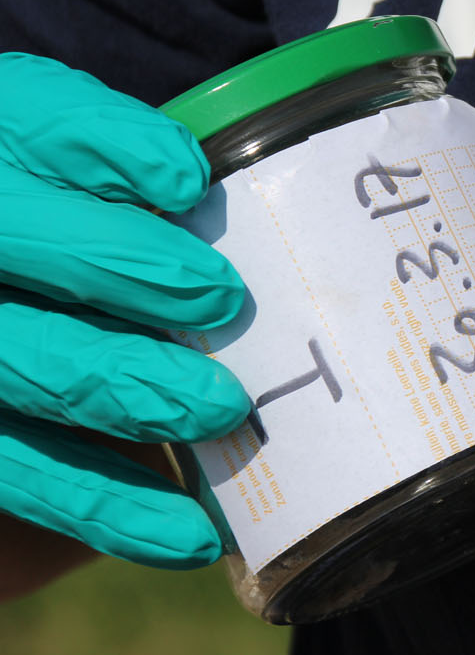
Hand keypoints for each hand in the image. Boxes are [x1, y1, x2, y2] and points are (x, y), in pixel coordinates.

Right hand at [0, 53, 248, 576]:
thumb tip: (268, 204)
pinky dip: (104, 507)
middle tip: (217, 299)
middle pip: (16, 239)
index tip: (185, 180)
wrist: (35, 290)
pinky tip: (188, 532)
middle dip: (117, 268)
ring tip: (216, 410)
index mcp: (7, 132)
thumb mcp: (117, 170)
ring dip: (120, 388)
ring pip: (18, 363)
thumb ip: (164, 175)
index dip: (104, 145)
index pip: (41, 122)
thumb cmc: (110, 222)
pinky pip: (21, 472)